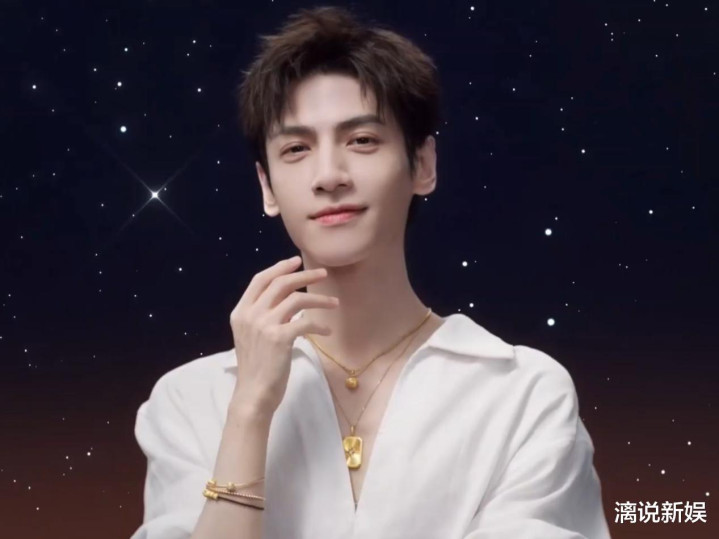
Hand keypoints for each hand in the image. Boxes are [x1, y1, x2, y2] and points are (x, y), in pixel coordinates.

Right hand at [229, 255, 338, 415]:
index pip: (260, 280)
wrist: (253, 394)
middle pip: (281, 283)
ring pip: (296, 299)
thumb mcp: (252, 336)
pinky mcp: (279, 338)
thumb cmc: (256, 367)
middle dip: (304, 275)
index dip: (279, 268)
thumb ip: (263, 316)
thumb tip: (287, 300)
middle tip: (324, 274)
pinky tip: (327, 332)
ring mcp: (264, 325)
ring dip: (319, 299)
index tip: (296, 261)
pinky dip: (320, 325)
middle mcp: (250, 315)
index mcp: (241, 312)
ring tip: (334, 303)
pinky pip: (306, 322)